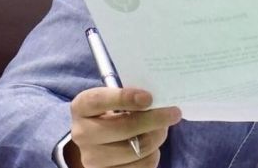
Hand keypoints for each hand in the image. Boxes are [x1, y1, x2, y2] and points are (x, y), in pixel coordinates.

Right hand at [66, 87, 181, 167]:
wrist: (101, 143)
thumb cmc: (115, 113)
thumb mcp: (118, 99)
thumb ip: (133, 96)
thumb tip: (160, 99)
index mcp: (82, 107)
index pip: (99, 100)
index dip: (124, 97)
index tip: (148, 97)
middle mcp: (82, 134)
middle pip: (124, 128)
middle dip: (155, 119)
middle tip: (174, 113)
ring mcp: (92, 158)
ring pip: (137, 148)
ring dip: (157, 136)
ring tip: (162, 129)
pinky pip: (142, 166)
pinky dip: (153, 154)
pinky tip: (152, 146)